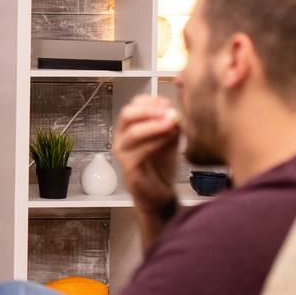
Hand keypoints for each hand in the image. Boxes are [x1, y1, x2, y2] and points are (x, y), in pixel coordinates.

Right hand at [113, 95, 179, 217]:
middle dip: (148, 110)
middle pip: (127, 115)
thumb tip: (174, 113)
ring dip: (154, 125)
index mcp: (129, 128)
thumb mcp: (170, 140)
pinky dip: (156, 142)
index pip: (133, 106)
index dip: (149, 101)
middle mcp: (121, 138)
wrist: (161, 193)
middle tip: (167, 110)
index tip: (167, 102)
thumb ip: (171, 126)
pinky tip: (170, 139)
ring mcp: (122, 153)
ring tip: (171, 123)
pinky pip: (140, 151)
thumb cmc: (162, 166)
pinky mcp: (128, 168)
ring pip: (133, 132)